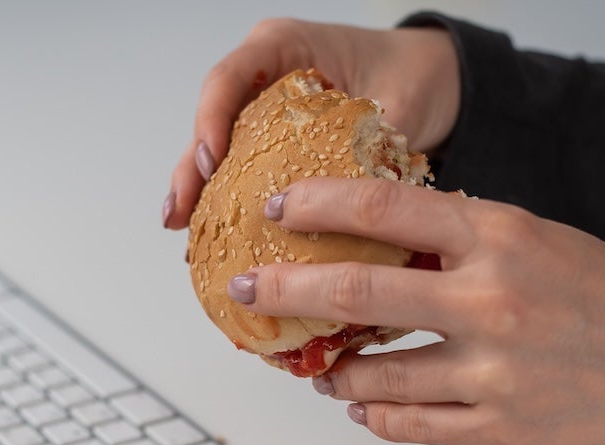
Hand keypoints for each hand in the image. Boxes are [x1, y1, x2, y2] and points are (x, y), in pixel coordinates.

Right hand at [162, 18, 459, 228]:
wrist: (425, 77)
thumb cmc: (409, 74)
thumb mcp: (396, 100)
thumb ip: (372, 139)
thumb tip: (356, 197)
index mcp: (285, 47)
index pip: (231, 78)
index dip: (211, 119)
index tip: (209, 160)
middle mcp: (264, 75)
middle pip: (212, 120)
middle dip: (190, 169)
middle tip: (178, 211)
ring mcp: (263, 110)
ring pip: (218, 149)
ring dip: (197, 190)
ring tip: (179, 227)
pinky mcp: (270, 142)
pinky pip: (240, 169)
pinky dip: (225, 201)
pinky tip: (211, 236)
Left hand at [228, 179, 604, 444]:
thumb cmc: (595, 291)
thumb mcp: (530, 236)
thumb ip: (454, 238)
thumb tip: (369, 240)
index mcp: (499, 238)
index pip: (385, 209)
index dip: (319, 206)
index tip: (278, 208)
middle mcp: (490, 302)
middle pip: (358, 295)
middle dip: (286, 292)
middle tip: (248, 290)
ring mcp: (492, 372)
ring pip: (372, 375)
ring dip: (330, 370)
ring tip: (317, 367)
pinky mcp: (498, 427)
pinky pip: (407, 424)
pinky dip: (371, 413)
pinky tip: (361, 403)